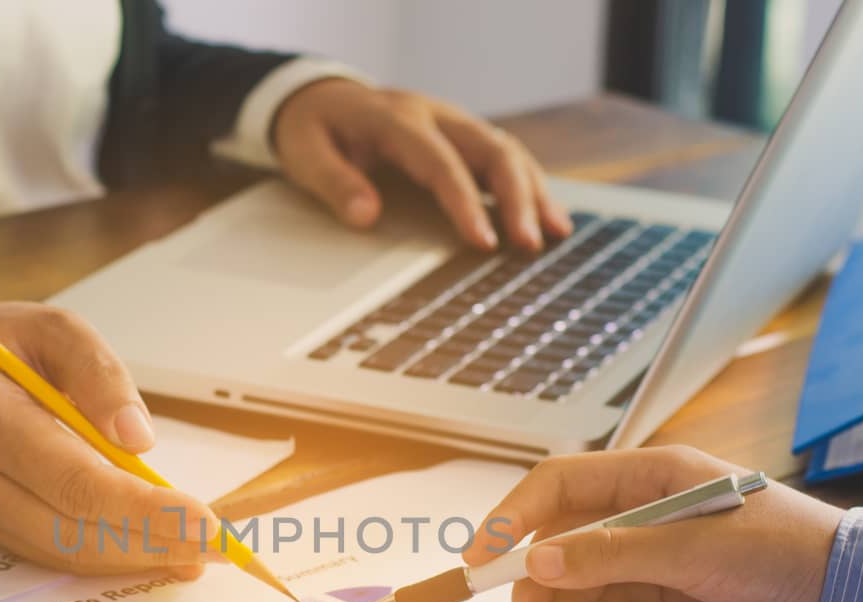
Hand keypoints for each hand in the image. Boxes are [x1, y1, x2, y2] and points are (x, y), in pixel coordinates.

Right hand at [0, 301, 217, 574]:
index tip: (206, 522)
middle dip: (155, 543)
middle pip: (75, 531)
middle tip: (221, 546)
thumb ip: (98, 374)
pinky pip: (58, 556)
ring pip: (69, 555)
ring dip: (140, 560)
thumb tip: (139, 439)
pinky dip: (114, 559)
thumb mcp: (53, 328)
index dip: (145, 509)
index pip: (75, 482)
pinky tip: (162, 552)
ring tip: (201, 552)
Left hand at [272, 79, 572, 251]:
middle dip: (517, 198)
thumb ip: (334, 183)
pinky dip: (529, 186)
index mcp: (397, 119)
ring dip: (534, 192)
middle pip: (490, 149)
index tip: (482, 242)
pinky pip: (503, 158)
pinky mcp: (461, 138)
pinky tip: (548, 216)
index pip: (440, 162)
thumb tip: (365, 215)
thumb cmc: (313, 129)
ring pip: (506, 151)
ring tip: (556, 233)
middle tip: (531, 243)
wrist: (319, 97)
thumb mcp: (306, 154)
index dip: (464, 203)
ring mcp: (452, 124)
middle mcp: (434, 115)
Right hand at [462, 447, 844, 601]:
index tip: (479, 562)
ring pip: (582, 572)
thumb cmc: (782, 551)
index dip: (510, 519)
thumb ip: (608, 555)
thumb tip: (535, 563)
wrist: (851, 595)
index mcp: (649, 472)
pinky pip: (612, 597)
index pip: (556, 485)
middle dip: (534, 580)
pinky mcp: (672, 583)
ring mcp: (657, 545)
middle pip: (562, 536)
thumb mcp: (688, 551)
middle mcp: (646, 504)